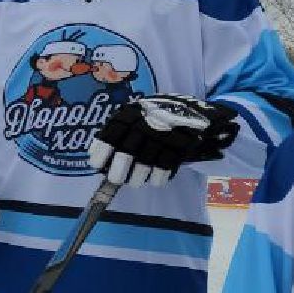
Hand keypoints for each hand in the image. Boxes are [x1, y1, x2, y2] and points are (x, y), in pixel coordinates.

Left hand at [89, 94, 238, 186]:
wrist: (196, 110)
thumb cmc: (156, 115)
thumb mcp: (137, 114)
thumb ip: (121, 131)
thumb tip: (100, 159)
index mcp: (133, 111)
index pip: (112, 133)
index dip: (103, 151)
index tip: (96, 165)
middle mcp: (148, 121)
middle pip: (129, 150)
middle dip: (119, 169)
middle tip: (116, 179)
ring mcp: (166, 132)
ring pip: (147, 160)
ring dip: (138, 175)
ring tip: (135, 182)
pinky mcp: (183, 143)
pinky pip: (166, 164)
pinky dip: (158, 176)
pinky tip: (154, 180)